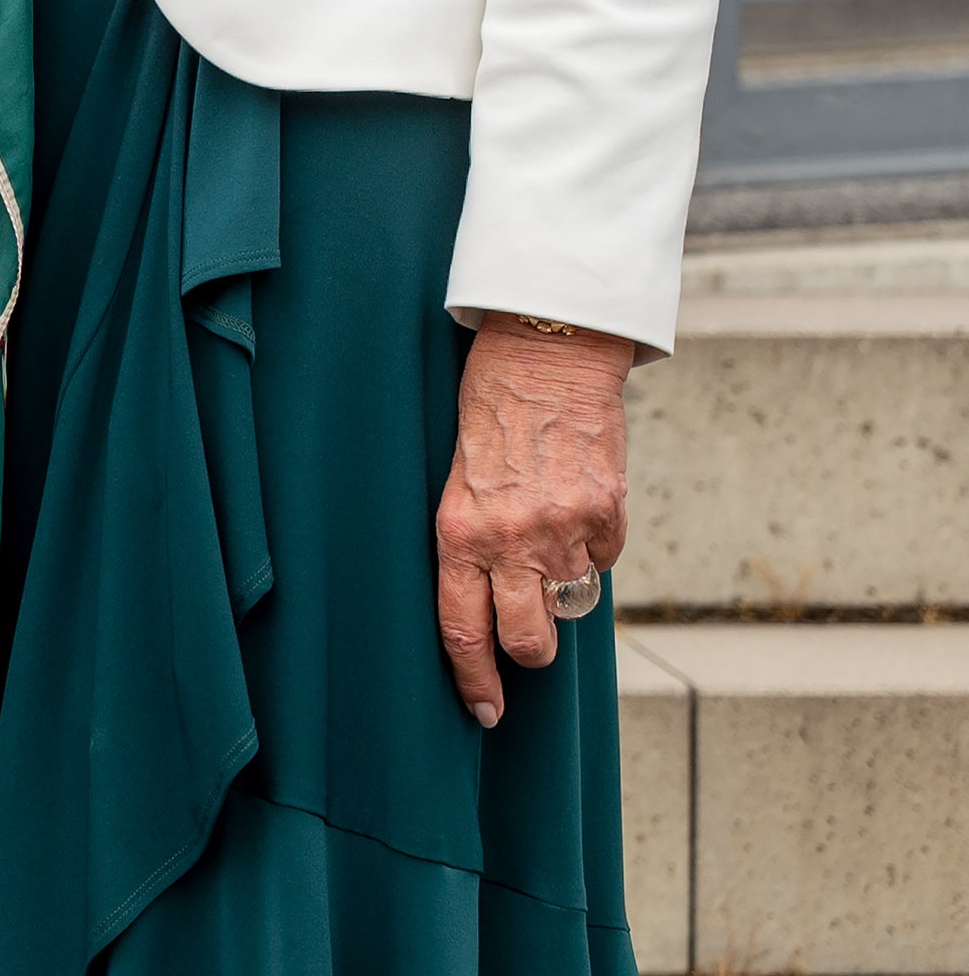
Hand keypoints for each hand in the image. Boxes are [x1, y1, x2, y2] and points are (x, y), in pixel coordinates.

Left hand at [438, 318, 631, 726]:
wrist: (543, 352)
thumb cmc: (487, 410)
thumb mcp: (456, 477)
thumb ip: (473, 539)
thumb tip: (495, 597)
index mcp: (458, 531)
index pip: (463, 630)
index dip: (475, 682)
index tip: (485, 712)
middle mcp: (511, 540)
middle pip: (527, 641)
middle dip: (531, 655)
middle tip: (528, 645)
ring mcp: (565, 531)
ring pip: (571, 603)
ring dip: (562, 585)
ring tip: (546, 534)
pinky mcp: (608, 516)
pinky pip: (603, 560)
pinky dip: (592, 547)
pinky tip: (575, 503)